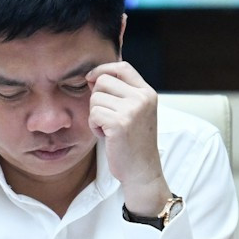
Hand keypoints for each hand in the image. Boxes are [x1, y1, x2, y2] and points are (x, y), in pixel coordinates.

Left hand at [86, 61, 170, 213]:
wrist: (142, 171)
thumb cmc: (133, 142)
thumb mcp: (134, 112)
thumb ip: (120, 93)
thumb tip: (92, 76)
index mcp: (147, 93)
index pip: (122, 67)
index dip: (103, 69)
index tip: (91, 79)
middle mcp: (142, 98)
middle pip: (103, 80)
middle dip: (96, 98)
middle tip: (105, 117)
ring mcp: (132, 110)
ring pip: (95, 98)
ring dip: (95, 115)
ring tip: (108, 129)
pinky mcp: (120, 123)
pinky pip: (93, 114)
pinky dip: (94, 126)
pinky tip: (106, 136)